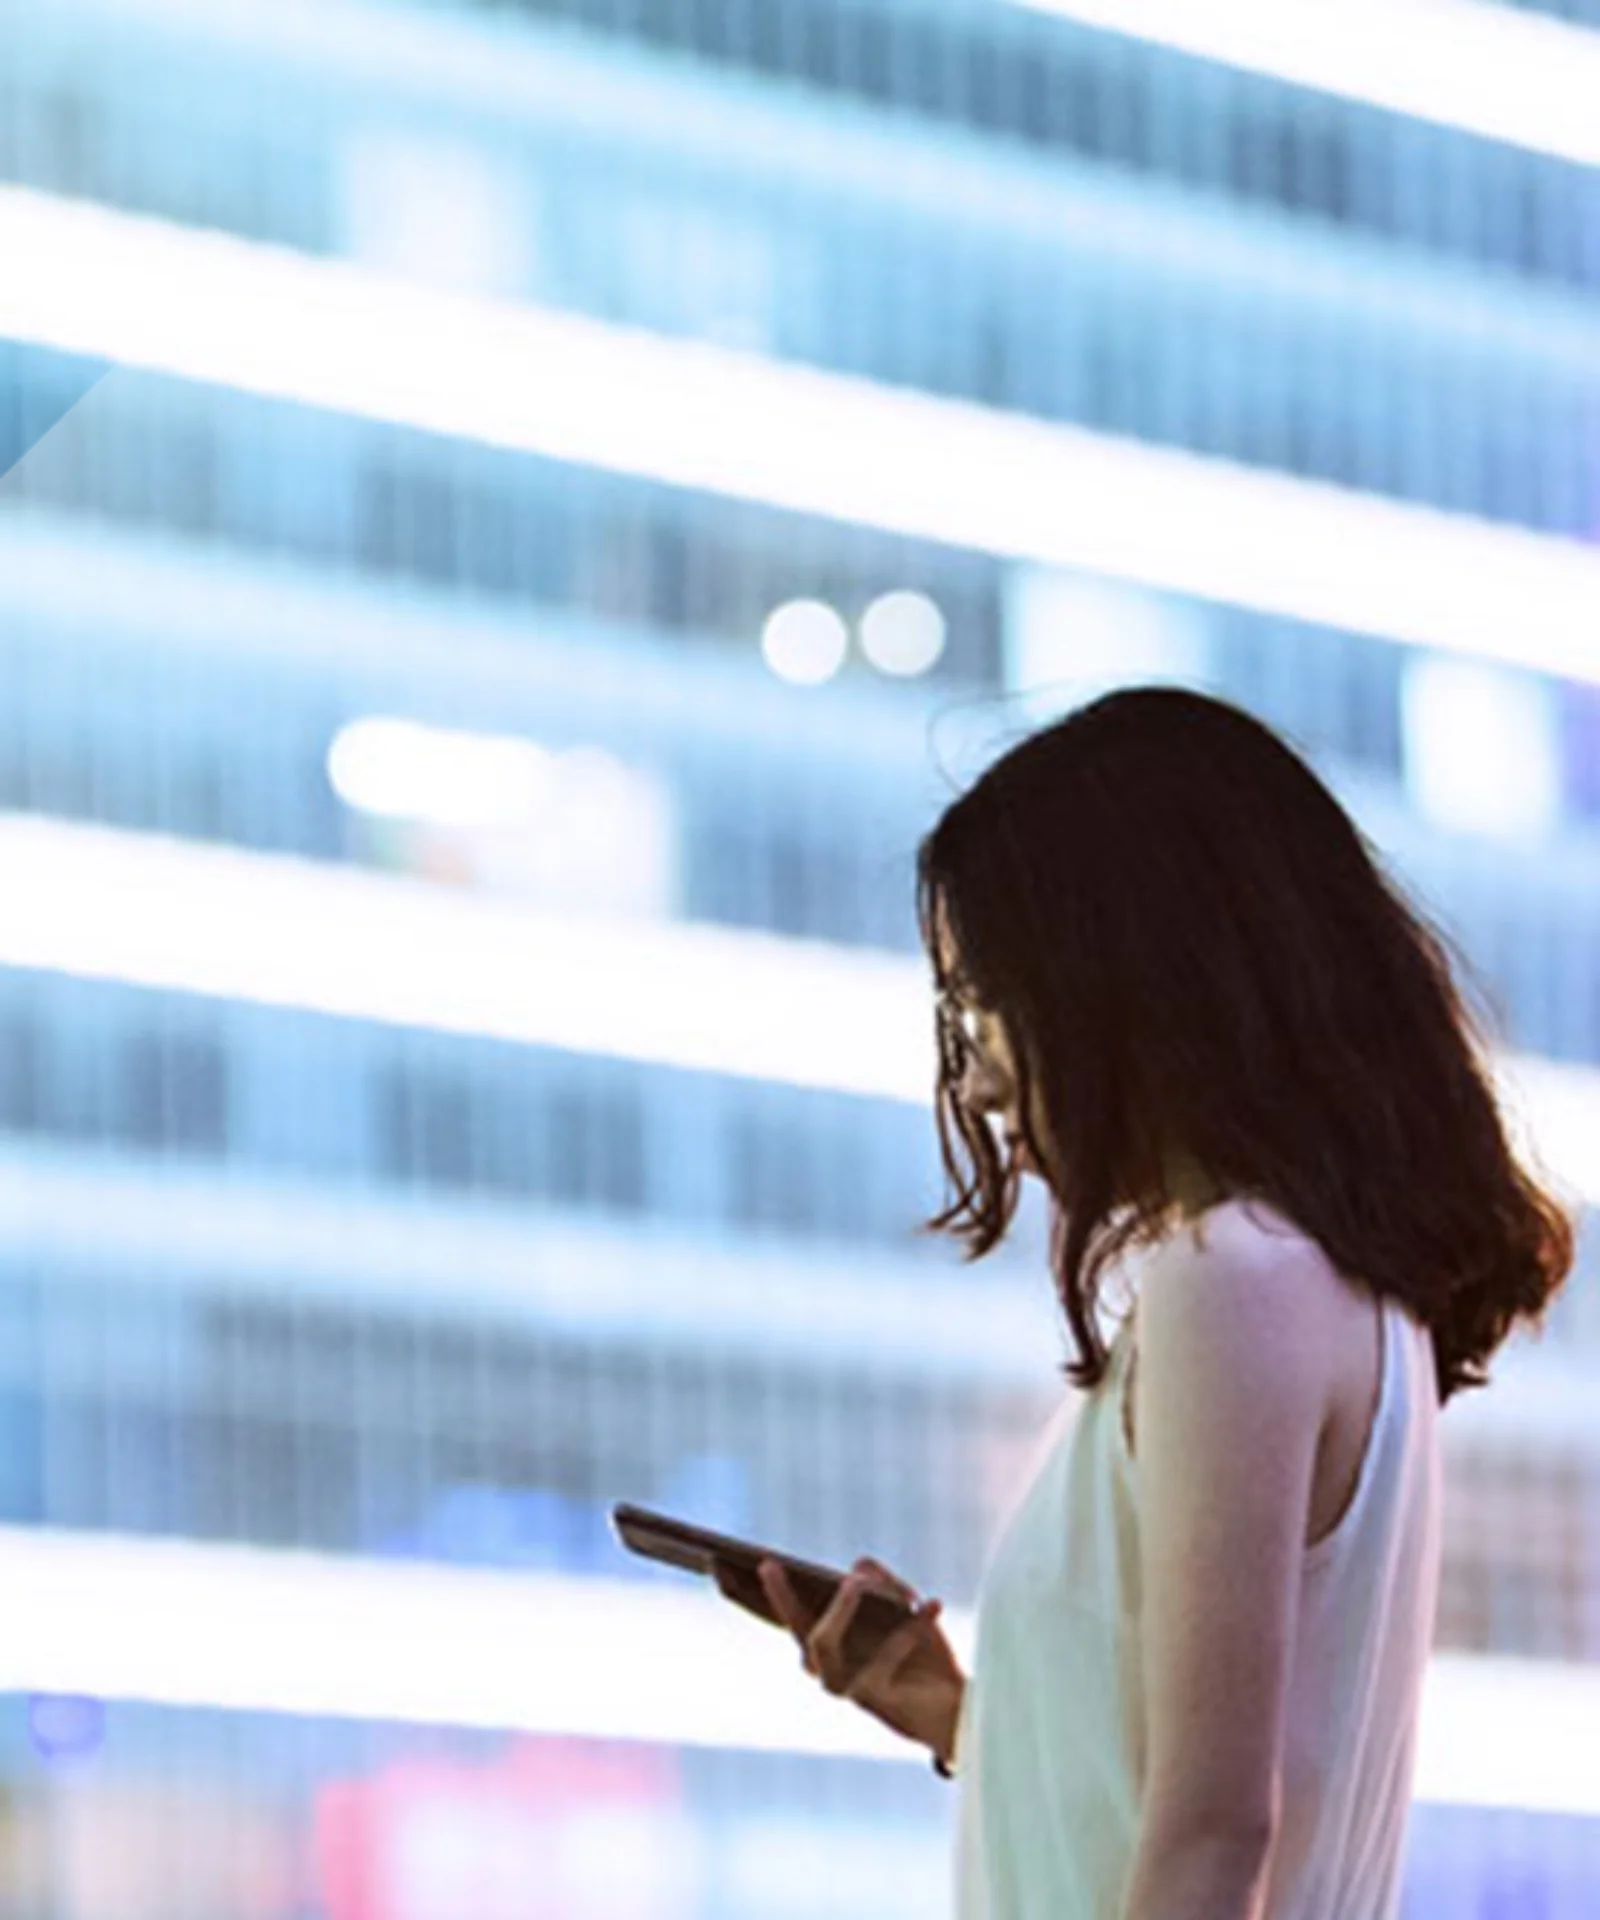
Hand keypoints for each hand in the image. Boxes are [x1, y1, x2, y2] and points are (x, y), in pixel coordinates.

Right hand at [719, 1553, 964, 1764]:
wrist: (960, 1707)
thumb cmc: (926, 1656)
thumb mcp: (905, 1607)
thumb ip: (883, 1584)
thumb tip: (857, 1565)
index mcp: (832, 1644)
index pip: (790, 1615)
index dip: (762, 1592)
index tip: (737, 1563)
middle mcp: (829, 1670)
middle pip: (796, 1631)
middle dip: (780, 1597)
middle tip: (772, 1565)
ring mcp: (845, 1687)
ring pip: (822, 1643)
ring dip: (840, 1606)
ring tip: (858, 1580)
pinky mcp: (870, 1700)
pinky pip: (881, 1657)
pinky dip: (909, 1627)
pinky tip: (932, 1605)